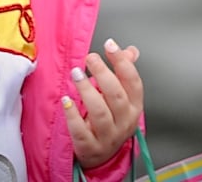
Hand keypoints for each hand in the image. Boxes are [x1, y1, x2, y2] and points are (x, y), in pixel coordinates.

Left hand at [62, 39, 144, 170]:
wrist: (102, 157)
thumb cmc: (111, 122)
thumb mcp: (122, 99)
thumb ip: (124, 74)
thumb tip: (131, 51)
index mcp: (135, 107)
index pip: (133, 81)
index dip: (122, 62)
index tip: (109, 44)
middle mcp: (125, 122)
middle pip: (116, 95)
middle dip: (103, 73)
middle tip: (90, 57)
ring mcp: (108, 137)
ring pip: (99, 112)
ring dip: (87, 90)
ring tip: (76, 73)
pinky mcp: (90, 148)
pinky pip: (81, 131)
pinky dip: (73, 115)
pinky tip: (66, 100)